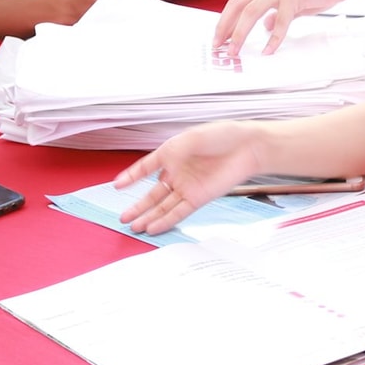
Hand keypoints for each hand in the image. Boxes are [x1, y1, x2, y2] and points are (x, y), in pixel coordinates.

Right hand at [115, 122, 264, 233]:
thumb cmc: (221, 136)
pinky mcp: (199, 198)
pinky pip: (178, 212)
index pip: (146, 167)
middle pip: (153, 193)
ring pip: (163, 206)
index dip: (132, 176)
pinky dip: (165, 220)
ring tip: (133, 226)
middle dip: (137, 206)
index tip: (117, 185)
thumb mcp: (189, 139)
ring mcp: (188, 187)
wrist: (247, 147)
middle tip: (122, 217)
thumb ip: (170, 155)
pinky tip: (152, 228)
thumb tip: (158, 172)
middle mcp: (178, 172)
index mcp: (172, 154)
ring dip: (148, 216)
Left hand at [214, 0, 352, 55]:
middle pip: (237, 5)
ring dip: (240, 33)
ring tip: (234, 50)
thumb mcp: (295, 4)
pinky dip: (272, 37)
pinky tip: (268, 50)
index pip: (238, 3)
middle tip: (218, 46)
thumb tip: (265, 25)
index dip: (226, 20)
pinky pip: (280, 20)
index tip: (220, 38)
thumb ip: (278, 14)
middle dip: (224, 26)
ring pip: (251, 11)